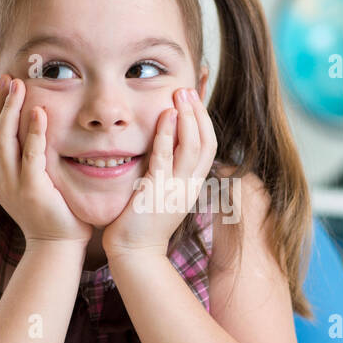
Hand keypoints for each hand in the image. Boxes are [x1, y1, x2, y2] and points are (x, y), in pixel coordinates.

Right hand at [0, 73, 92, 246]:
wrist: (56, 246)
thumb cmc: (50, 211)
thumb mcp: (29, 180)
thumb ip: (24, 157)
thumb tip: (30, 128)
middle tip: (8, 77)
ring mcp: (11, 185)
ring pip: (2, 139)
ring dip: (10, 109)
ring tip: (19, 85)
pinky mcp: (31, 190)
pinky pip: (29, 155)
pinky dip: (33, 132)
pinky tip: (39, 113)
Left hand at [103, 86, 216, 259]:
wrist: (135, 253)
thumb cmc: (141, 222)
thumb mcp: (161, 191)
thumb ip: (165, 170)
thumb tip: (163, 146)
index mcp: (192, 184)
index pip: (208, 146)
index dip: (204, 120)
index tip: (195, 98)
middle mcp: (189, 185)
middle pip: (207, 142)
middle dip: (199, 112)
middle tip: (188, 89)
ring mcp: (176, 189)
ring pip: (193, 147)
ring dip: (188, 117)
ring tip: (181, 94)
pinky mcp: (158, 191)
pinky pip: (167, 158)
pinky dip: (168, 134)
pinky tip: (166, 115)